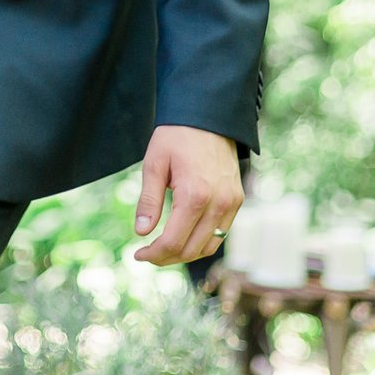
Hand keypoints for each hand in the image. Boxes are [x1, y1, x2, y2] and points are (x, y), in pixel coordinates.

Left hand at [131, 125, 243, 265]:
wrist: (208, 116)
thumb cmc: (176, 137)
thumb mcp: (154, 164)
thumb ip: (149, 201)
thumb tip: (141, 232)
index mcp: (195, 195)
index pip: (174, 242)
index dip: (154, 254)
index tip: (137, 254)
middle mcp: (218, 203)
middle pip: (192, 250)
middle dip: (166, 258)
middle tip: (146, 254)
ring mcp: (231, 203)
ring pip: (209, 247)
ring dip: (185, 254)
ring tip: (163, 249)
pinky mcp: (237, 200)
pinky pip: (221, 233)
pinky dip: (202, 242)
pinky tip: (183, 237)